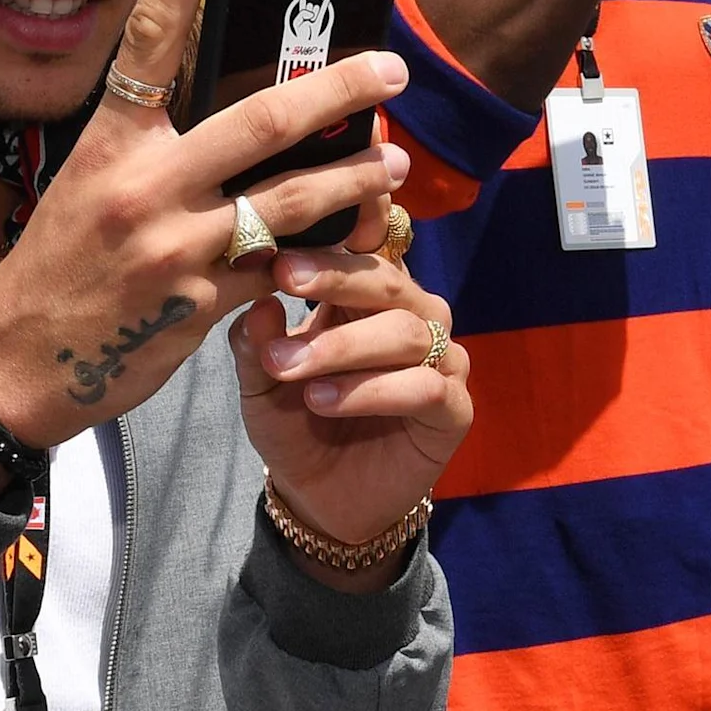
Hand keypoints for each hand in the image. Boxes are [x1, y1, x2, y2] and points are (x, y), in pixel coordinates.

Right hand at [0, 0, 407, 480]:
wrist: (18, 365)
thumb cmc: (57, 270)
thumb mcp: (89, 188)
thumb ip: (153, 151)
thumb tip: (227, 120)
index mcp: (110, 142)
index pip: (150, 36)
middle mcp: (145, 183)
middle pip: (261, 118)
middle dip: (338, 91)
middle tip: (391, 70)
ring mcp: (177, 244)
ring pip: (291, 198)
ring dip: (354, 179)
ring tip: (391, 163)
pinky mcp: (202, 301)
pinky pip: (283, 269)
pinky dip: (321, 259)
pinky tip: (355, 247)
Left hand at [232, 245, 472, 588]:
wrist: (319, 496)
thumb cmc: (296, 422)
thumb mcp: (261, 382)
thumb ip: (257, 343)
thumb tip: (257, 301)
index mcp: (369, 294)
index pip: (375, 240)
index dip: (355, 217)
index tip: (308, 213)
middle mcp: (414, 317)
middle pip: (389, 279)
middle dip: (335, 275)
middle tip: (284, 276)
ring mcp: (441, 361)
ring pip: (406, 332)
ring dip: (343, 346)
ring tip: (289, 368)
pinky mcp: (454, 410)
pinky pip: (426, 388)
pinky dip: (372, 391)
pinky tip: (324, 401)